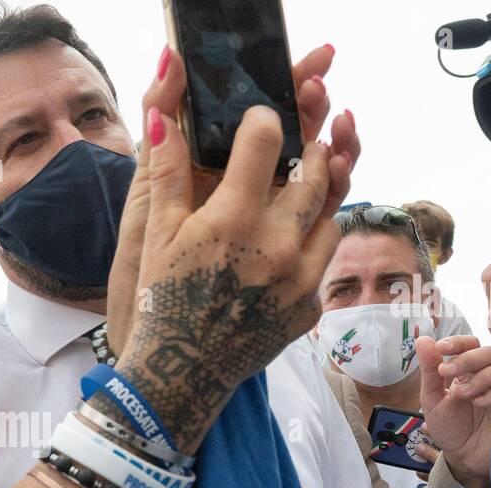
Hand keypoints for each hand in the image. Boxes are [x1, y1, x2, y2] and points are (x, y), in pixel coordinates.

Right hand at [108, 44, 357, 355]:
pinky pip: (323, 262)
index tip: (257, 122)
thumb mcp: (157, 232)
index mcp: (235, 216)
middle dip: (307, 151)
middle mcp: (277, 242)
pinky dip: (310, 248)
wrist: (181, 372)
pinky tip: (285, 251)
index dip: (262, 119)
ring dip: (318, 200)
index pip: (267, 137)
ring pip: (333, 213)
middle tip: (294, 150)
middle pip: (317, 169)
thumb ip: (167, 169)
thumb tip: (163, 113)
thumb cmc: (162, 298)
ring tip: (294, 200)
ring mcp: (300, 277)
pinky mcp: (309, 307)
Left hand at [415, 335, 490, 487]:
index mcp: (470, 370)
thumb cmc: (450, 428)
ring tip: (462, 395)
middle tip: (446, 373)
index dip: (458, 343)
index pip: (471, 344)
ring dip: (481, 376)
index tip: (440, 348)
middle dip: (467, 359)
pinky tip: (479, 402)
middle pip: (490, 352)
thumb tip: (422, 339)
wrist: (462, 458)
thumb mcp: (432, 399)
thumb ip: (429, 371)